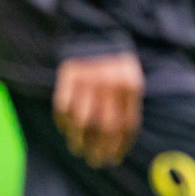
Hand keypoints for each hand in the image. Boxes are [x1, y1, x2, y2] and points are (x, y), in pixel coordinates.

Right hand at [54, 52, 144, 168]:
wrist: (94, 33)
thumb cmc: (114, 65)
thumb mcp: (130, 80)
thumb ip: (127, 107)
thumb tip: (119, 144)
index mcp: (130, 85)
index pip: (126, 125)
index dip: (119, 146)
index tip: (112, 160)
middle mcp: (110, 83)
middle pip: (104, 127)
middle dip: (99, 149)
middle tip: (94, 162)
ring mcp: (88, 78)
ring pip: (81, 120)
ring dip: (79, 140)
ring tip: (78, 150)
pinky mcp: (68, 74)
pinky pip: (63, 106)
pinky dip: (63, 122)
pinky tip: (66, 130)